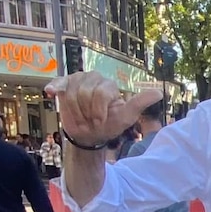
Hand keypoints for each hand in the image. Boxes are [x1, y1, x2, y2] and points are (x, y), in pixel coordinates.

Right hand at [45, 72, 161, 145]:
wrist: (88, 134)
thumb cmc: (108, 125)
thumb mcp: (126, 116)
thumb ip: (139, 103)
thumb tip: (159, 92)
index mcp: (109, 84)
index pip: (101, 94)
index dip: (99, 111)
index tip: (100, 121)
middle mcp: (93, 77)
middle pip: (85, 94)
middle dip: (87, 113)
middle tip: (90, 120)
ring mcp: (77, 79)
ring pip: (70, 95)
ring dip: (75, 112)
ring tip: (81, 117)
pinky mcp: (63, 85)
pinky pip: (58, 84)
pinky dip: (55, 87)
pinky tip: (50, 91)